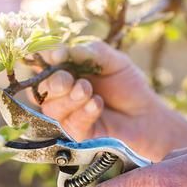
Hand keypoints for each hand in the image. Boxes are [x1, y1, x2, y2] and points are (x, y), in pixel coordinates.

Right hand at [32, 41, 186, 160]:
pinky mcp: (76, 133)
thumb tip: (58, 52)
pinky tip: (97, 104)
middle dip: (53, 83)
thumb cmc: (128, 85)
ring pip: (52, 108)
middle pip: (40, 89)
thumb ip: (88, 52)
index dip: (42, 59)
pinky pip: (70, 123)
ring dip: (70, 98)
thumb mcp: (113, 60)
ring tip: (89, 91)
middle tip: (69, 80)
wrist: (146, 113)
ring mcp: (66, 115)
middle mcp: (61, 93)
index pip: (42, 64)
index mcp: (65, 70)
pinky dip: (83, 112)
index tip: (54, 56)